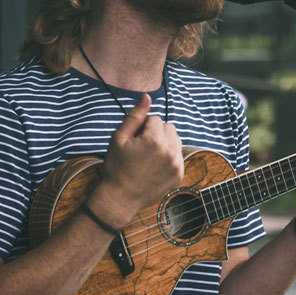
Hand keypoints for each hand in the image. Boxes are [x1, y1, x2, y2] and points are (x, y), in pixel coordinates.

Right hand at [90, 94, 184, 225]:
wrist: (120, 198)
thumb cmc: (116, 166)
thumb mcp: (119, 138)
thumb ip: (135, 115)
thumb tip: (147, 96)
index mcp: (154, 140)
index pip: (155, 118)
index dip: (141, 127)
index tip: (134, 141)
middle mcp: (170, 151)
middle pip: (168, 126)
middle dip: (156, 132)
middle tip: (141, 148)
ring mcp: (176, 164)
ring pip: (176, 139)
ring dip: (165, 143)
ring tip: (149, 156)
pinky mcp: (179, 174)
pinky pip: (178, 154)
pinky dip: (169, 156)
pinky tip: (155, 166)